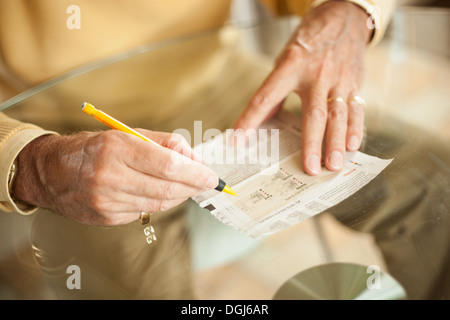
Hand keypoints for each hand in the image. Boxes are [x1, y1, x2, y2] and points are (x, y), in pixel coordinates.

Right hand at [12, 130, 218, 225]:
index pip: (169, 166)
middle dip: (193, 187)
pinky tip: (159, 192)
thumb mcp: (128, 134)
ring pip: (159, 203)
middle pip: (168, 188)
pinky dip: (159, 202)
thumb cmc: (92, 148)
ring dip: (180, 195)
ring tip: (187, 186)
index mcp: (117, 148)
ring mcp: (108, 201)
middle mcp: (111, 176)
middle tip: (206, 182)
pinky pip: (144, 211)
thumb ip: (165, 143)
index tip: (212, 177)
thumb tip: (195, 160)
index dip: (196, 174)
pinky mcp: (107, 217)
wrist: (50, 171)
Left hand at [234, 1, 372, 174]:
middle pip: (313, 115)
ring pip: (339, 116)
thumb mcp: (285, 60)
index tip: (238, 140)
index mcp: (291, 67)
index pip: (266, 97)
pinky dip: (355, 129)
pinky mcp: (355, 83)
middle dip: (312, 144)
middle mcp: (316, 75)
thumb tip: (259, 122)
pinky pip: (357, 109)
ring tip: (333, 165)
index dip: (250, 119)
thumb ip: (275, 91)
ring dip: (336, 143)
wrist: (343, 18)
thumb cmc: (309, 44)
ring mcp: (339, 80)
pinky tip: (352, 146)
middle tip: (310, 168)